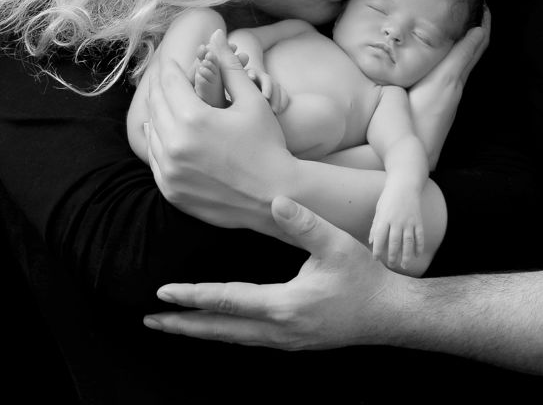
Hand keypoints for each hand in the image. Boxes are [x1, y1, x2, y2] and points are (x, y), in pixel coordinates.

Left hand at [143, 31, 297, 235]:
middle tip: (168, 77)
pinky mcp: (170, 190)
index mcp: (194, 118)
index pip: (171, 82)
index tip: (175, 61)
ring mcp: (169, 171)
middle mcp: (175, 145)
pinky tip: (166, 132)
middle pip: (156, 104)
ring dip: (157, 113)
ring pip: (151, 131)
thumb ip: (229, 67)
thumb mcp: (252, 100)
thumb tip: (216, 35)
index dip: (173, 67)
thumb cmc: (268, 144)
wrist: (275, 195)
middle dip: (162, 86)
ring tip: (167, 101)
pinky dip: (158, 141)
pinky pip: (154, 158)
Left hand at [144, 196, 410, 348]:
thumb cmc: (365, 278)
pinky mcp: (293, 343)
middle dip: (183, 326)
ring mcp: (286, 341)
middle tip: (151, 322)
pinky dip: (225, 334)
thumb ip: (305, 223)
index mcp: (285, 305)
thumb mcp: (336, 245)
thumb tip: (277, 200)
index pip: (227, 301)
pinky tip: (217, 328)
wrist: (391, 314)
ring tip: (174, 325)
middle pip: (220, 330)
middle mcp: (280, 330)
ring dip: (201, 332)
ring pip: (232, 339)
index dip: (193, 296)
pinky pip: (249, 340)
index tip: (163, 293)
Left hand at [370, 184, 424, 270]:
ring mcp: (409, 221)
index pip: (380, 237)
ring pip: (408, 241)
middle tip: (391, 265)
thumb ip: (375, 226)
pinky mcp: (418, 220)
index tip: (375, 258)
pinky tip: (417, 255)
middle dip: (392, 255)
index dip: (377, 249)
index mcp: (385, 218)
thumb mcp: (379, 209)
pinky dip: (419, 246)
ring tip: (404, 265)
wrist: (405, 184)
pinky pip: (419, 235)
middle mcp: (397, 220)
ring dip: (406, 255)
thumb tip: (371, 242)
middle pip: (394, 242)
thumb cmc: (389, 198)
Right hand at [407, 5, 490, 167]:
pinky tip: (451, 55)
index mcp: (447, 76)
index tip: (482, 3)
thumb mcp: (398, 90)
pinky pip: (461, 72)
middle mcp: (456, 84)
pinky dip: (463, 57)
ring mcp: (454, 96)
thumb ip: (400, 66)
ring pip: (469, 62)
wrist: (414, 159)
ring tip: (465, 24)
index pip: (472, 44)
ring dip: (471, 43)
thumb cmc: (403, 125)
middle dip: (480, 28)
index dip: (479, 23)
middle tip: (481, 6)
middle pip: (476, 50)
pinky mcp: (449, 105)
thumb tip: (395, 44)